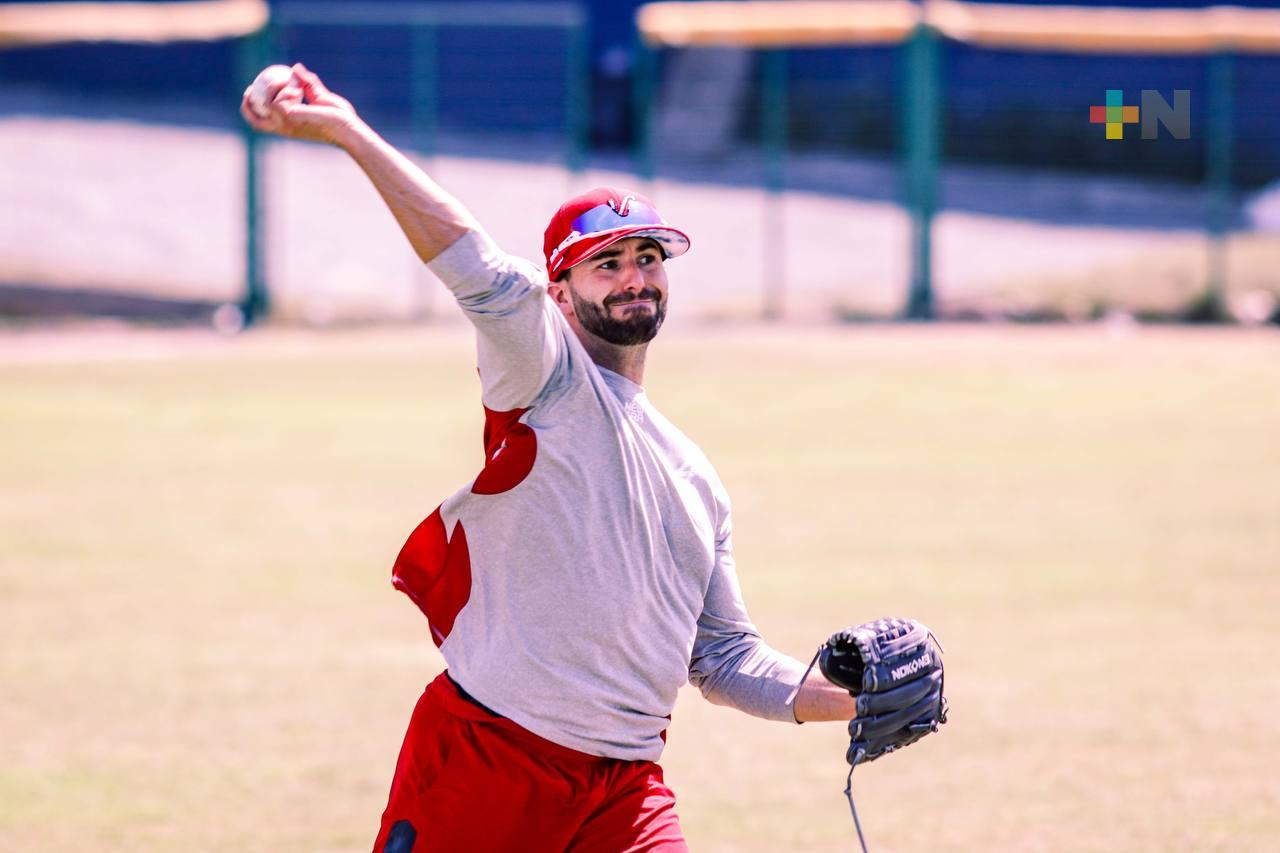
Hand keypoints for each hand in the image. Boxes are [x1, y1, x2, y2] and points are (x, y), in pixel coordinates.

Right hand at [240, 63, 361, 146]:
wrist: (349, 128)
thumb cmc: (339, 118)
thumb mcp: (320, 98)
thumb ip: (308, 84)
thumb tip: (296, 68)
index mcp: (287, 125)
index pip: (258, 122)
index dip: (248, 107)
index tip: (248, 90)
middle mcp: (283, 128)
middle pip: (254, 118)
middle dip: (249, 100)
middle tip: (257, 83)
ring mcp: (286, 125)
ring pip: (266, 103)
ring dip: (276, 88)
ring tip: (296, 86)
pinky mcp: (291, 119)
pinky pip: (277, 101)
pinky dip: (286, 90)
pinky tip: (299, 90)